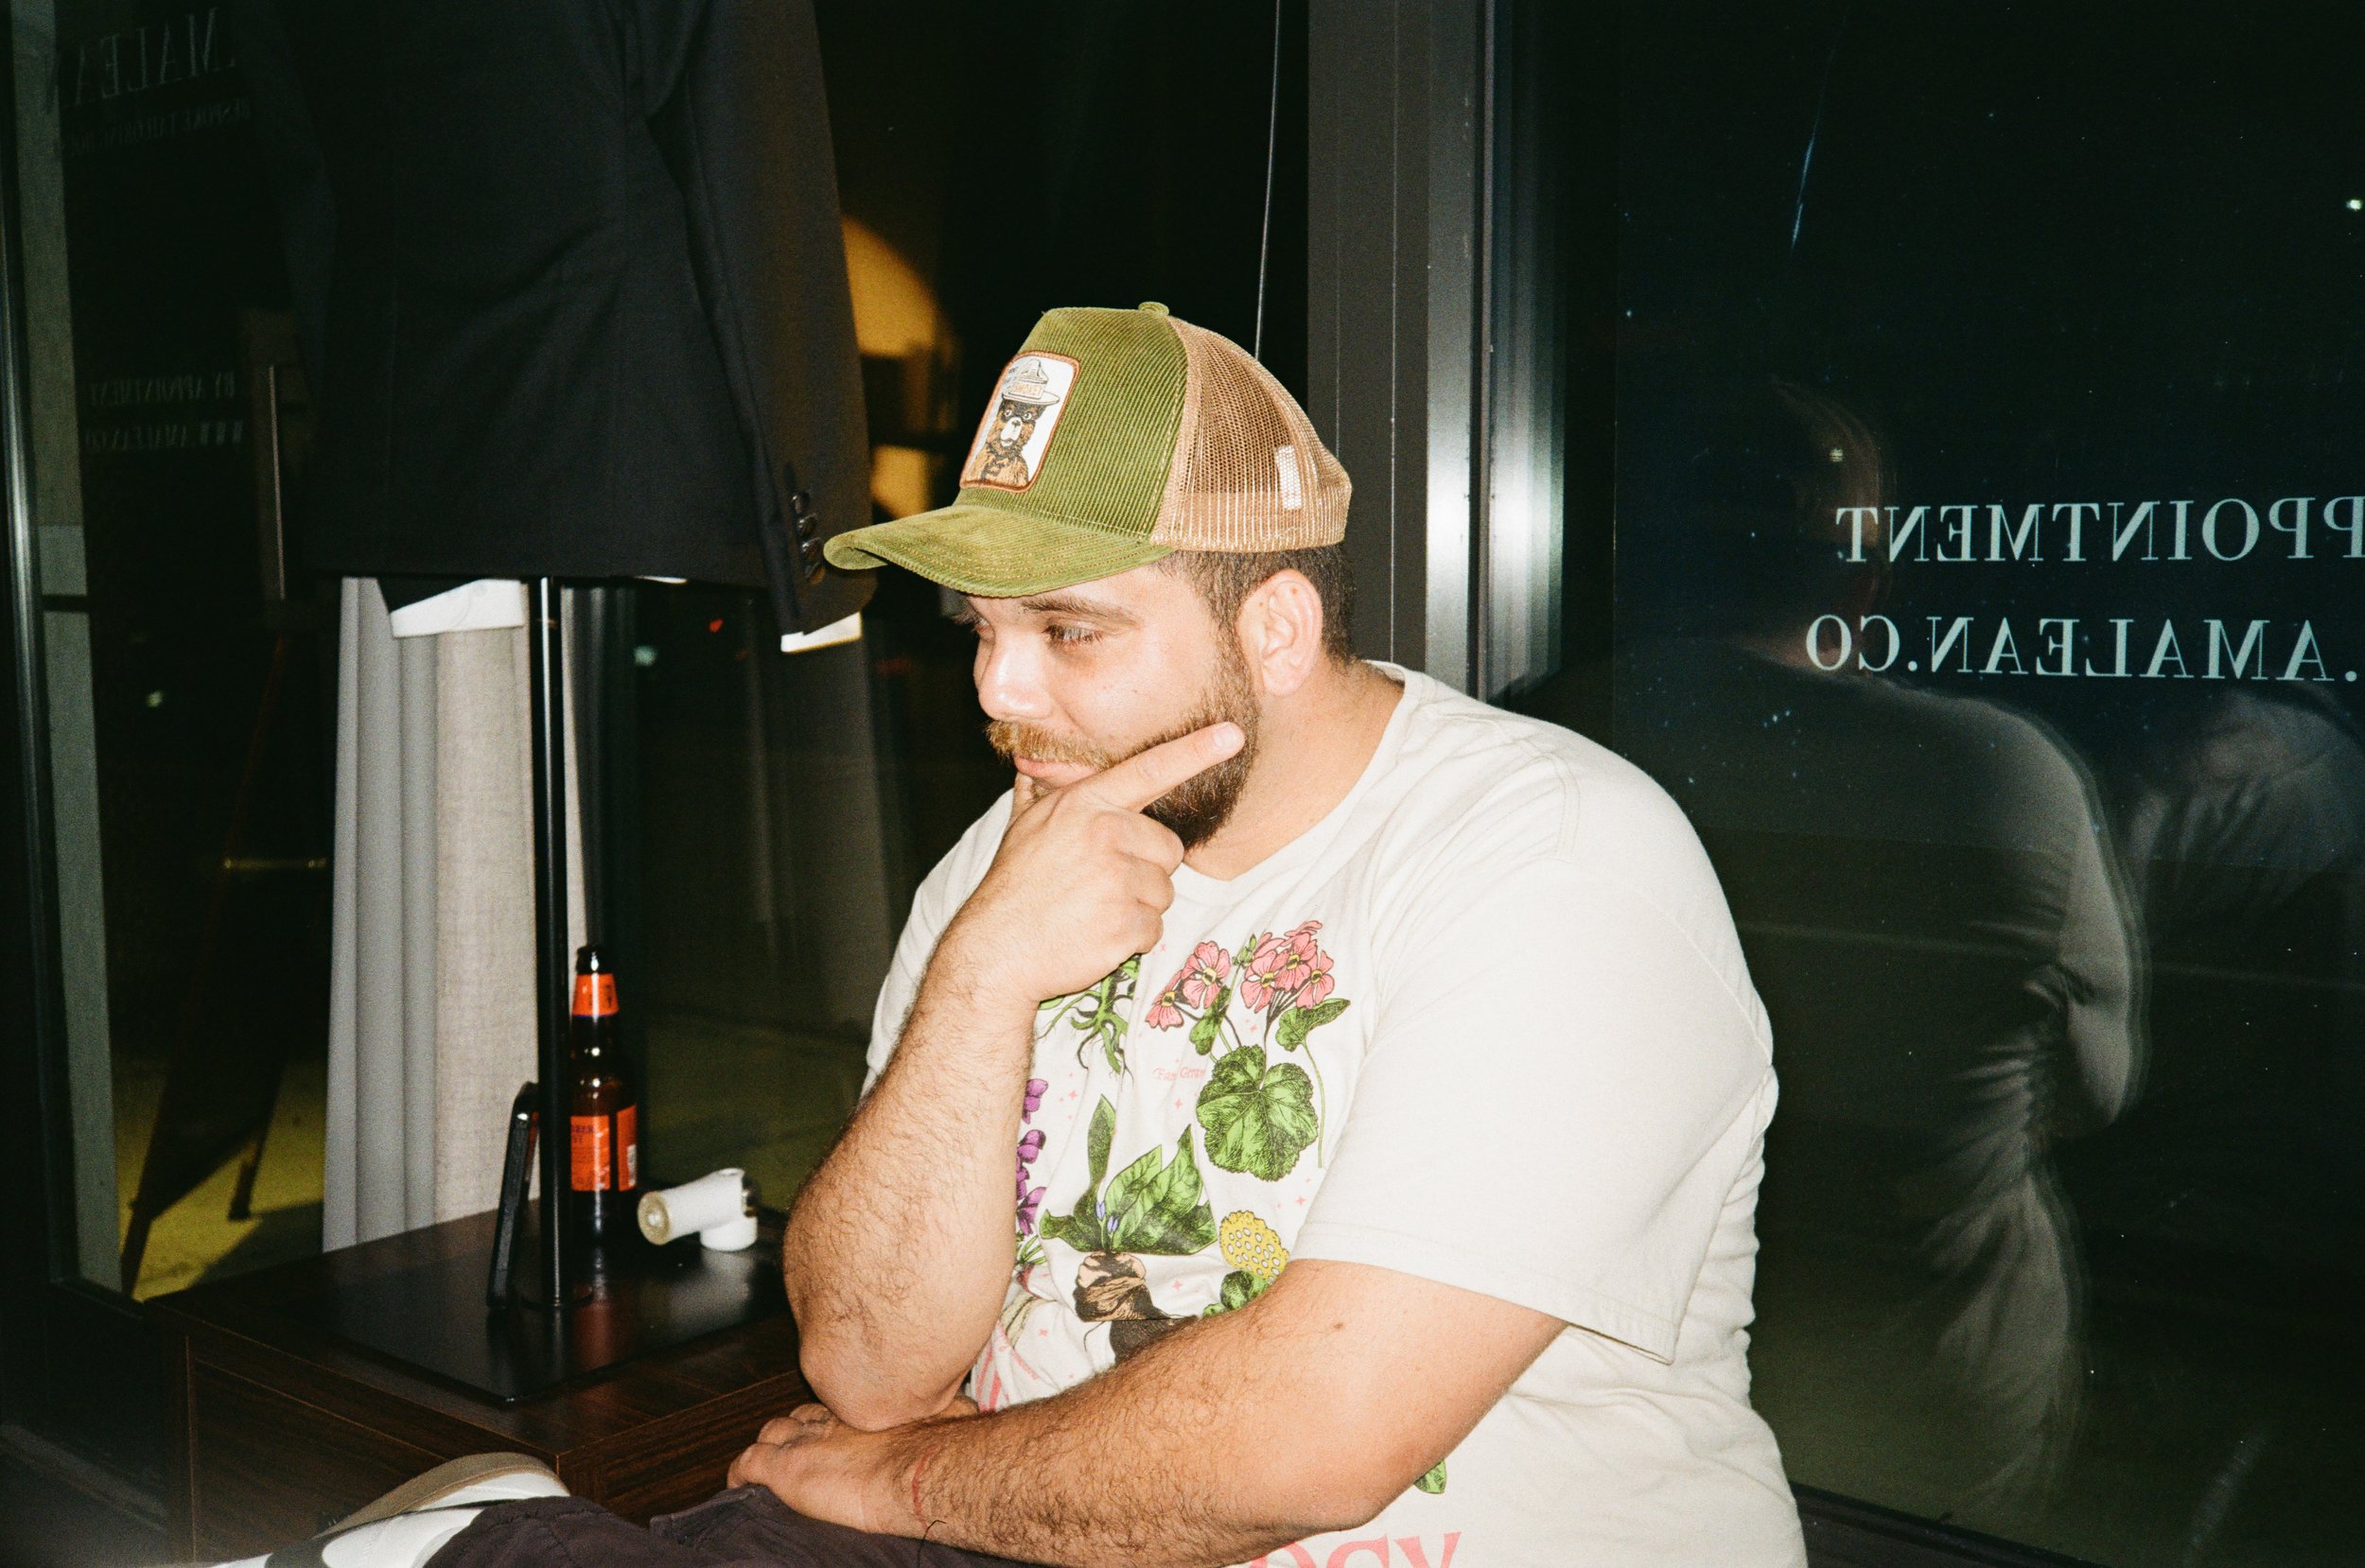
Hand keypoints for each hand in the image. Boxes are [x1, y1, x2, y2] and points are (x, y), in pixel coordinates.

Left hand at [728, 1397, 980, 1535]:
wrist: (921, 1471)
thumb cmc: (943, 1447)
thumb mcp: (951, 1416)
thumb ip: (947, 1411)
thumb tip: (970, 1411)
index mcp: (866, 1408)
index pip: (833, 1404)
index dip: (829, 1416)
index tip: (834, 1426)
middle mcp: (832, 1417)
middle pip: (799, 1415)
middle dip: (796, 1429)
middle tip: (801, 1446)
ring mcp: (806, 1441)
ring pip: (770, 1435)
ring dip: (769, 1448)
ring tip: (770, 1464)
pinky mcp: (785, 1469)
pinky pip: (747, 1467)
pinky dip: (740, 1475)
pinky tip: (737, 1486)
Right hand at [936, 723, 1243, 1009]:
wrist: (995, 953)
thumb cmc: (1014, 888)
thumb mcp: (1024, 829)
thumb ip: (1041, 794)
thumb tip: (1030, 764)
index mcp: (1083, 805)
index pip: (1149, 770)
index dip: (1194, 751)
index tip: (1232, 735)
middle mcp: (1104, 834)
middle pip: (1168, 847)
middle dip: (1146, 869)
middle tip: (1099, 885)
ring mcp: (1116, 880)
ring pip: (1165, 891)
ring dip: (1138, 906)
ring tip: (1092, 910)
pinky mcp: (1126, 924)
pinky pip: (1155, 929)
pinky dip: (1132, 938)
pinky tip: (1096, 934)